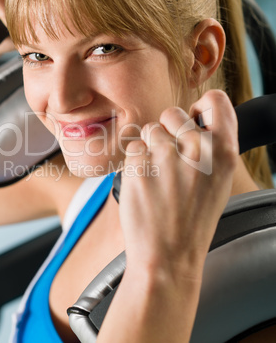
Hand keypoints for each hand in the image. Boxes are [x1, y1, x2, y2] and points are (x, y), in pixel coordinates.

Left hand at [119, 90, 238, 280]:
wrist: (167, 255)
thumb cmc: (191, 221)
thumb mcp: (218, 183)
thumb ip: (211, 148)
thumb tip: (194, 120)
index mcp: (223, 152)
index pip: (215, 100)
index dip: (199, 107)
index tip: (191, 118)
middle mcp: (198, 149)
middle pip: (172, 112)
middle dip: (167, 131)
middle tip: (169, 160)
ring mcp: (166, 156)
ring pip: (149, 131)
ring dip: (149, 149)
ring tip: (157, 178)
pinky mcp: (139, 165)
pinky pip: (132, 148)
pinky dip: (134, 163)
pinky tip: (144, 185)